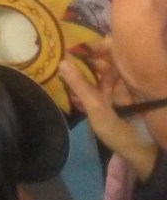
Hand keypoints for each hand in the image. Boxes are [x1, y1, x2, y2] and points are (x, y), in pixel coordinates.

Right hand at [59, 52, 157, 180]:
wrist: (138, 154)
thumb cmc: (120, 129)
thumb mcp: (96, 107)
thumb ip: (79, 84)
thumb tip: (61, 62)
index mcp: (125, 71)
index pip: (109, 46)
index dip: (90, 45)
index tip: (70, 49)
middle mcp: (123, 75)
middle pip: (101, 59)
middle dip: (81, 62)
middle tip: (61, 64)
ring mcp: (120, 87)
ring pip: (98, 73)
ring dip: (81, 77)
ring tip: (63, 81)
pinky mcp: (115, 98)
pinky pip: (98, 86)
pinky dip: (86, 89)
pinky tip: (73, 97)